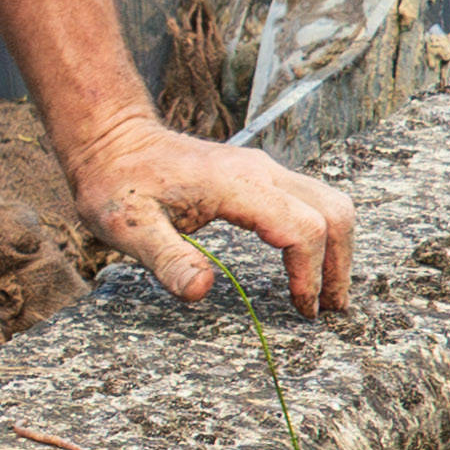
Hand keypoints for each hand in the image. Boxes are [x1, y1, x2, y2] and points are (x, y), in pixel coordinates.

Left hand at [60, 113, 359, 314]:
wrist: (112, 139)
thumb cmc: (116, 182)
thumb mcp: (129, 227)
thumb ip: (167, 259)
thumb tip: (201, 291)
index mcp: (236, 184)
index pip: (301, 228)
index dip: (308, 273)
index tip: (301, 309)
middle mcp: (260, 171)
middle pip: (331, 212)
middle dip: (337, 265)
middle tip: (328, 310)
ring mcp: (262, 169)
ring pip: (326, 203)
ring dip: (335, 248)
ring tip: (324, 294)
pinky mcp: (258, 176)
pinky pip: (308, 201)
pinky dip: (319, 234)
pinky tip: (305, 265)